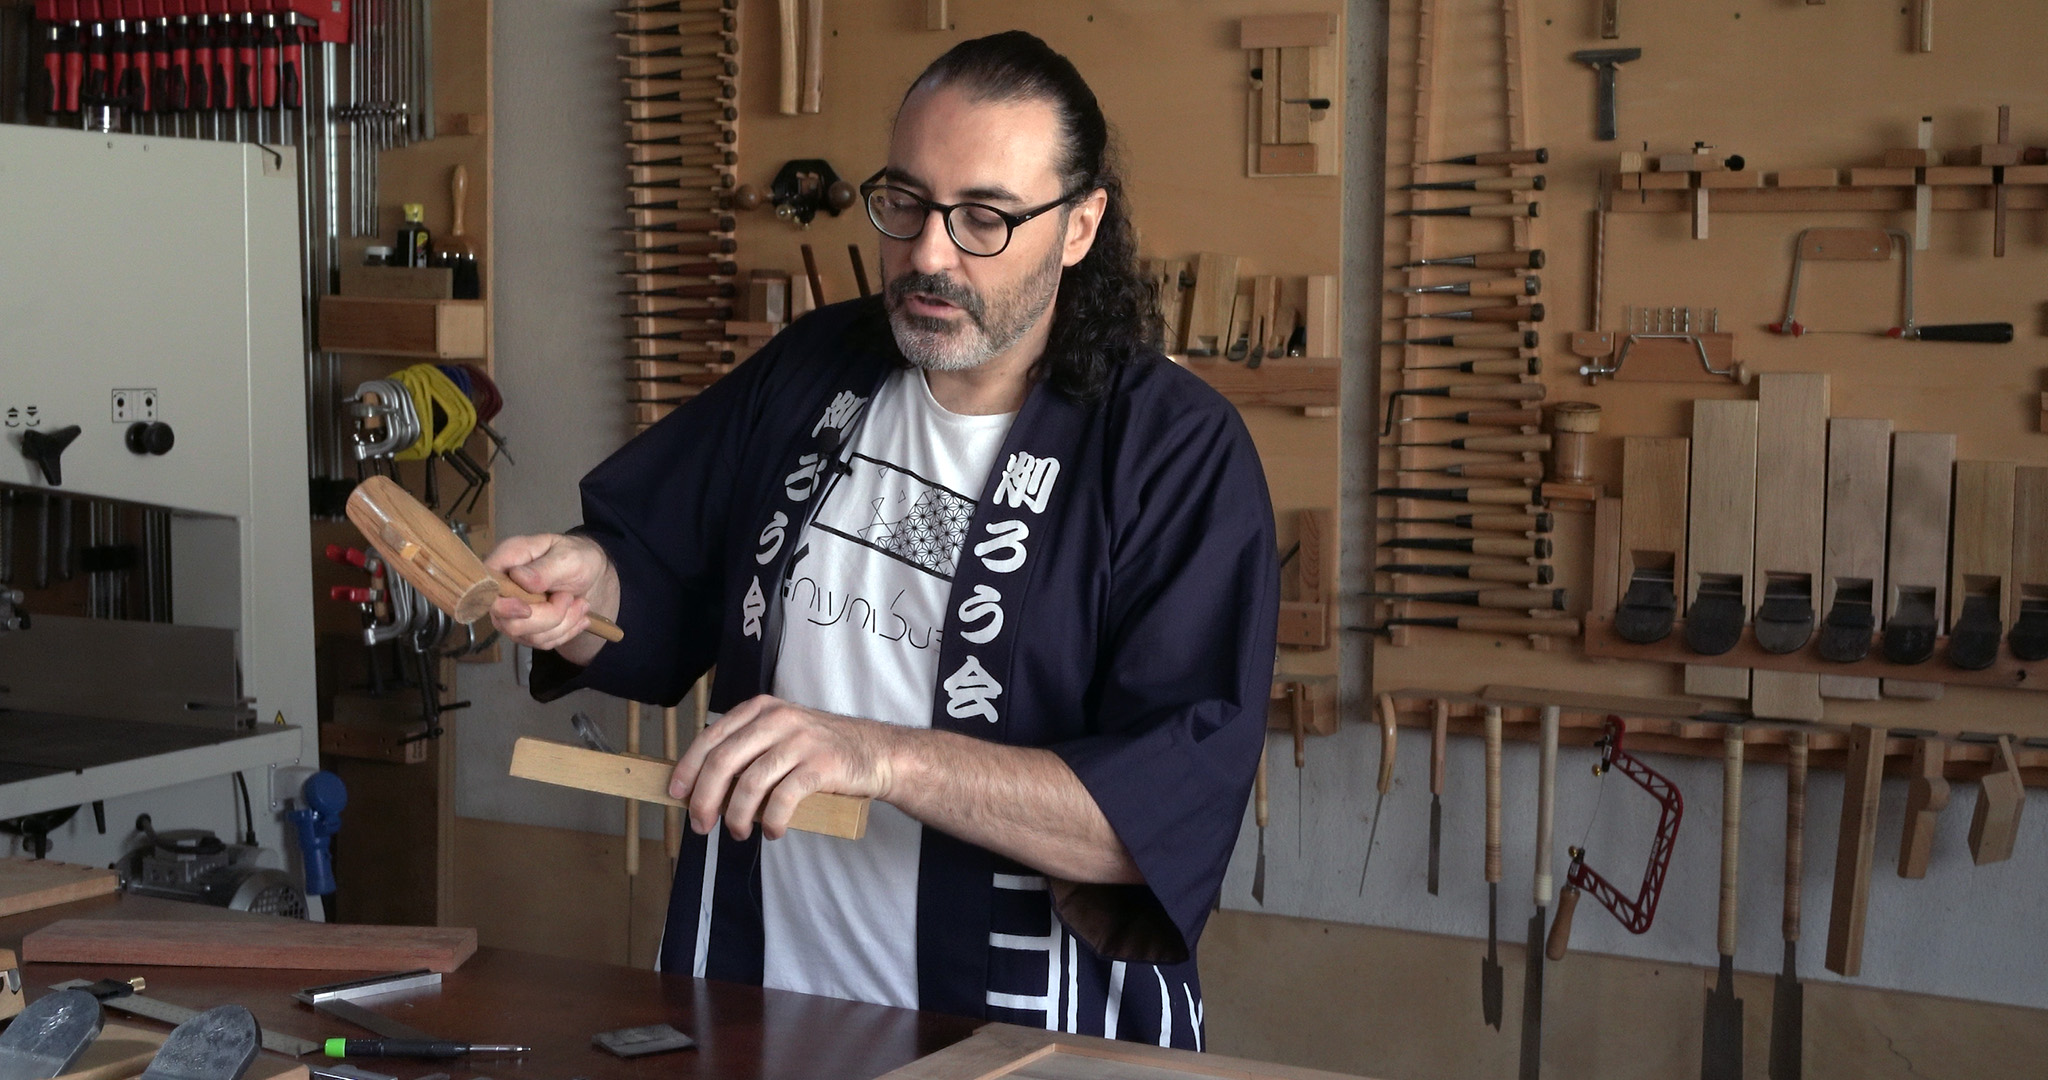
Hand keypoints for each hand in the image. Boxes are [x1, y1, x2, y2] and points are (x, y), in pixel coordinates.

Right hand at [483, 533, 618, 660]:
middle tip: (569, 597)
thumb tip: (519, 577)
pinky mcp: (525, 629)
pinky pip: (542, 642)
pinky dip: (566, 632)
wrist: (589, 573)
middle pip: (510, 623)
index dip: (504, 607)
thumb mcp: (568, 557)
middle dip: (549, 616)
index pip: (487, 591)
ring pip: (529, 636)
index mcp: (505, 562)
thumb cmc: (576, 557)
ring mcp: (511, 613)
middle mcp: (502, 590)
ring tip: (580, 603)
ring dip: (563, 624)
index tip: (527, 610)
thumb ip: (544, 568)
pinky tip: (577, 615)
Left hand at [670, 695, 902, 839]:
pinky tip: (772, 831)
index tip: (677, 794)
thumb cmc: (820, 750)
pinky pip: (783, 798)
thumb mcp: (780, 736)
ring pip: (750, 783)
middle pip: (724, 761)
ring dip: (737, 816)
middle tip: (701, 825)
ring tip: (739, 833)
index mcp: (761, 709)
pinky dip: (771, 821)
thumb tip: (702, 786)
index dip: (688, 768)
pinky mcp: (821, 765)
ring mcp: (800, 740)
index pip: (711, 737)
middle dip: (705, 798)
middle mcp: (778, 719)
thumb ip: (747, 749)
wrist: (875, 753)